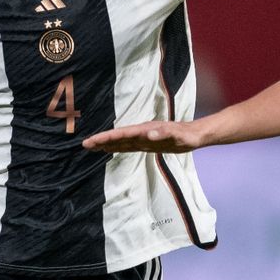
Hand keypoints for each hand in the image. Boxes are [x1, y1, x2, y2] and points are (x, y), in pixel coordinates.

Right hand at [82, 120, 204, 153]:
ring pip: (121, 142)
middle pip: (117, 137)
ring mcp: (143, 138)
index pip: (121, 134)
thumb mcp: (177, 136)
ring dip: (107, 144)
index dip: (106, 137)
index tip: (92, 141)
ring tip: (92, 147)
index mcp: (145, 130)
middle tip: (84, 144)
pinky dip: (118, 148)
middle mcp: (141, 133)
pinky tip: (111, 149)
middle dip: (101, 140)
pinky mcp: (147, 144)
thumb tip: (149, 134)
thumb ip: (164, 134)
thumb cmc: (186, 136)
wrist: (194, 134)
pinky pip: (128, 146)